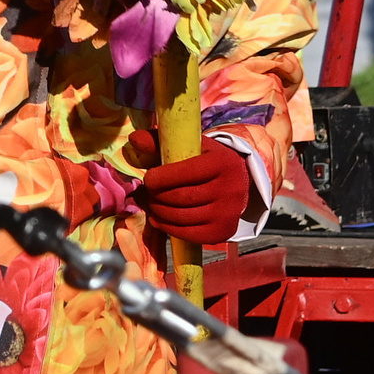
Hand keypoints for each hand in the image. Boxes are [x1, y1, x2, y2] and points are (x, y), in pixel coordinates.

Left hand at [128, 130, 252, 243]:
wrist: (238, 182)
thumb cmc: (206, 160)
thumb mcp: (188, 146)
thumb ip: (159, 143)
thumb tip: (134, 139)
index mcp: (222, 162)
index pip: (185, 173)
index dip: (160, 178)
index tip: (148, 179)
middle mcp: (230, 189)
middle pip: (181, 197)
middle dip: (157, 196)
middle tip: (147, 193)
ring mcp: (228, 213)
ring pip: (182, 218)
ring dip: (159, 212)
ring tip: (151, 204)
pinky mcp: (223, 232)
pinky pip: (189, 235)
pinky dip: (168, 228)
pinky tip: (159, 219)